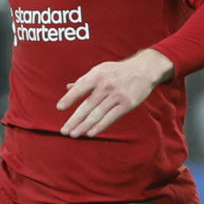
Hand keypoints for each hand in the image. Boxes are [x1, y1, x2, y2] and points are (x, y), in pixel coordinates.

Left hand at [57, 49, 172, 137]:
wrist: (144, 69)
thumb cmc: (118, 71)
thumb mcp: (101, 69)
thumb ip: (85, 80)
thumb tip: (68, 87)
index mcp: (97, 75)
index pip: (80, 89)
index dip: (69, 98)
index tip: (59, 108)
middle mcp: (106, 86)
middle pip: (87, 106)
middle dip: (74, 120)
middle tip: (64, 130)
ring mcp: (117, 96)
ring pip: (97, 114)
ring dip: (84, 126)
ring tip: (74, 134)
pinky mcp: (127, 104)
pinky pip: (111, 118)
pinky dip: (99, 127)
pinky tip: (90, 133)